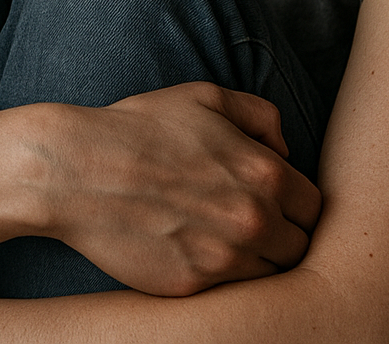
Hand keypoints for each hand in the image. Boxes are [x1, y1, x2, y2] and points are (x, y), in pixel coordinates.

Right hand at [42, 81, 321, 295]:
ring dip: (253, 260)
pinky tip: (191, 250)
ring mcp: (224, 258)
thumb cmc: (136, 129)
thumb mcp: (203, 97)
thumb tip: (284, 150)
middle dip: (280, 236)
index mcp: (265, 173)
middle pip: (300, 248)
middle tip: (246, 224)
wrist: (75, 170)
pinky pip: (227, 292)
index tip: (273, 203)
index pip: (313, 207)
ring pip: (269, 276)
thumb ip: (260, 116)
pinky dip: (217, 276)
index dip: (294, 205)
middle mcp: (253, 219)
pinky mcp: (192, 285)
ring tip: (219, 239)